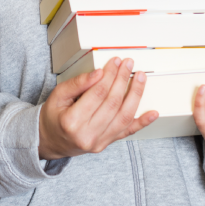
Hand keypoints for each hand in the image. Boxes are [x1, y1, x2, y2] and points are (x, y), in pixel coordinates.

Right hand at [39, 57, 158, 159]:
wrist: (51, 140)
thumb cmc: (53, 115)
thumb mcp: (58, 95)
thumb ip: (77, 83)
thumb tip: (98, 73)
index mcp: (72, 121)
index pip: (97, 94)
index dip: (108, 76)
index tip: (115, 61)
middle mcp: (87, 134)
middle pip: (112, 103)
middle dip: (122, 80)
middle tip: (128, 64)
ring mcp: (99, 142)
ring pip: (123, 116)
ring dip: (135, 95)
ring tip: (140, 78)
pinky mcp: (107, 143)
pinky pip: (127, 132)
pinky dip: (142, 122)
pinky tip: (153, 113)